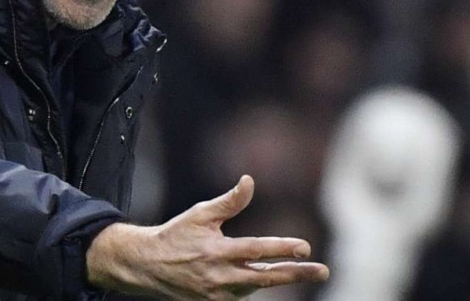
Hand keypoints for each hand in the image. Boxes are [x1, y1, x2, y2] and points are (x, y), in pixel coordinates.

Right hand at [86, 175, 329, 299]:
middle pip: (266, 278)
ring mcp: (217, 295)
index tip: (305, 247)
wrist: (146, 266)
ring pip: (256, 287)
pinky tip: (269, 277)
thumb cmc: (177, 234)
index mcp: (217, 251)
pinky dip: (254, 286)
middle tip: (322, 271)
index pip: (257, 250)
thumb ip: (229, 201)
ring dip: (278, 279)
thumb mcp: (201, 214)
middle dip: (297, 274)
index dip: (282, 248)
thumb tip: (250, 181)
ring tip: (304, 270)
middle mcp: (220, 277)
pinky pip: (241, 296)